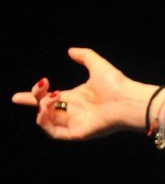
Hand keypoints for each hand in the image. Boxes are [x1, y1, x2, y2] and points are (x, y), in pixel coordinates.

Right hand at [11, 47, 136, 139]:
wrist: (128, 100)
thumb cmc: (117, 84)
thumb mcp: (97, 65)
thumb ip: (84, 56)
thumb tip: (70, 50)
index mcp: (76, 98)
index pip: (49, 99)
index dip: (33, 97)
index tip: (17, 97)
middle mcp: (74, 112)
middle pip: (44, 109)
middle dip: (35, 97)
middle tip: (43, 85)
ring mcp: (75, 123)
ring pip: (46, 121)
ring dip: (42, 107)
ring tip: (52, 96)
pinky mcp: (78, 133)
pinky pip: (54, 133)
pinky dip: (45, 121)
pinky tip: (48, 107)